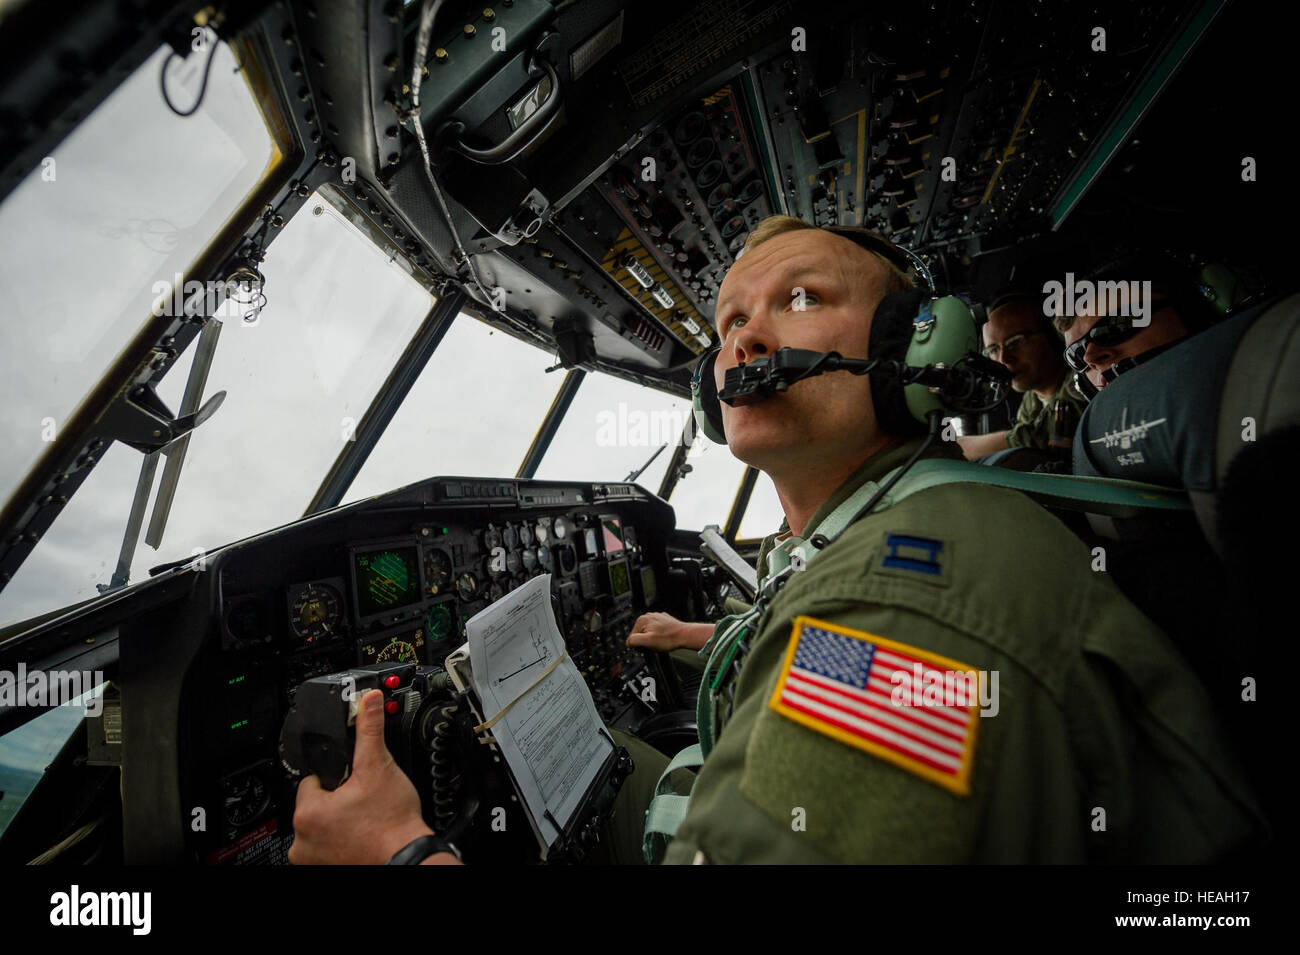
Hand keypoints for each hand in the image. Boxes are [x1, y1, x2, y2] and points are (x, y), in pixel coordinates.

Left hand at [289, 689, 435, 864]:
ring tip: (364, 818)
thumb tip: (369, 701)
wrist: (407, 857)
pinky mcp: (323, 868)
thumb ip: (369, 730)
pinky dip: (340, 840)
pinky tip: (361, 834)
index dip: (336, 775)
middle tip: (364, 800)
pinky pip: (326, 846)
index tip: (353, 781)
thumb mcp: (379, 766)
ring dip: (339, 820)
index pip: (313, 779)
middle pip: (317, 802)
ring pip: (322, 824)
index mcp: (307, 812)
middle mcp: (302, 840)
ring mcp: (311, 859)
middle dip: (338, 798)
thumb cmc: (392, 823)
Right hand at [627, 612, 687, 650]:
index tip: (648, 646)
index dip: (640, 645)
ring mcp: (656, 617)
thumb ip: (634, 641)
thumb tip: (629, 642)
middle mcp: (648, 616)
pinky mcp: (663, 620)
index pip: (632, 637)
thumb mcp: (647, 642)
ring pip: (648, 633)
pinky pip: (656, 630)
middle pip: (640, 635)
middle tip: (655, 645)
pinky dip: (659, 636)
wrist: (685, 635)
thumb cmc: (669, 639)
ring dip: (653, 639)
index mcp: (642, 620)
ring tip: (661, 641)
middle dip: (646, 642)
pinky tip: (665, 638)